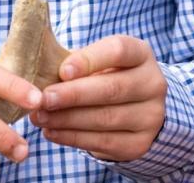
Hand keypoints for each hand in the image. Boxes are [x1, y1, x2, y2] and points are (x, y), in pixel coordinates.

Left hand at [30, 34, 166, 161]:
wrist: (138, 108)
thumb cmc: (108, 76)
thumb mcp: (100, 60)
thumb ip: (77, 60)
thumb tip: (40, 66)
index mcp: (141, 54)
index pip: (118, 50)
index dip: (89, 60)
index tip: (62, 70)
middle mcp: (153, 84)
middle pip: (112, 89)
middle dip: (73, 95)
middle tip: (44, 99)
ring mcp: (150, 116)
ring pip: (105, 118)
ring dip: (67, 119)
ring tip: (40, 116)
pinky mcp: (139, 143)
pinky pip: (103, 142)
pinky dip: (72, 137)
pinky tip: (52, 132)